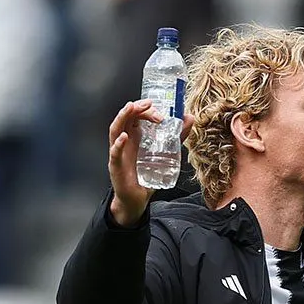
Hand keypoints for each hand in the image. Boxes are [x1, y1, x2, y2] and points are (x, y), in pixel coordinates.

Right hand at [107, 100, 194, 226]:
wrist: (137, 199)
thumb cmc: (146, 176)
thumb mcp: (166, 153)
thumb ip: (176, 137)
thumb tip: (189, 118)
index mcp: (135, 136)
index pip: (136, 115)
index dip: (146, 109)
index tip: (160, 110)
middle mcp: (124, 141)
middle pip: (125, 118)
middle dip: (136, 108)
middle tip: (149, 104)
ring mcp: (118, 153)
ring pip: (115, 130)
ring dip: (122, 117)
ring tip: (131, 108)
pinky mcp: (116, 166)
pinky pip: (114, 153)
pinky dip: (118, 144)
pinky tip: (124, 137)